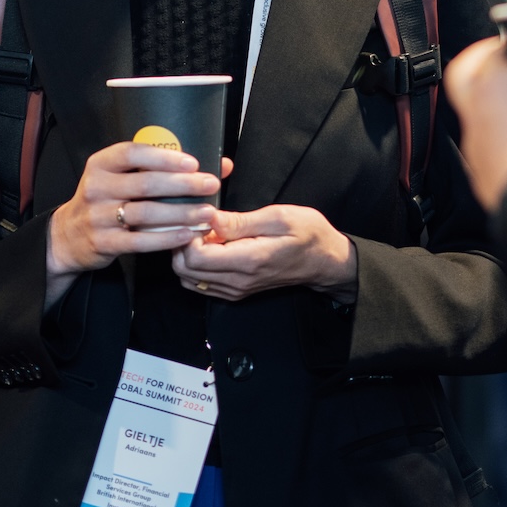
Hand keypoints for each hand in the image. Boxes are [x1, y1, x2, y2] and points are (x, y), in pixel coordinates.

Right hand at [46, 144, 223, 306]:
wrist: (67, 235)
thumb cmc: (104, 200)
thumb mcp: (119, 178)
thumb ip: (160, 169)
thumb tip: (218, 163)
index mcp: (101, 164)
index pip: (132, 153)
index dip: (164, 157)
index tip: (192, 163)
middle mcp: (96, 187)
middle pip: (145, 183)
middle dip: (183, 184)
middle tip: (210, 185)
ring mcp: (98, 216)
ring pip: (145, 213)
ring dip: (180, 213)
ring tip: (206, 213)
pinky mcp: (103, 242)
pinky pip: (140, 241)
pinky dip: (166, 238)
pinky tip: (187, 235)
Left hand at [172, 203, 356, 303]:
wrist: (325, 262)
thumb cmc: (308, 234)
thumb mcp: (278, 217)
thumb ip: (239, 221)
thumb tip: (208, 218)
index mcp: (248, 261)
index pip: (195, 257)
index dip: (188, 233)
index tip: (199, 215)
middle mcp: (237, 281)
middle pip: (185, 270)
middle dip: (181, 243)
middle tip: (196, 221)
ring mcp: (235, 290)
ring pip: (189, 279)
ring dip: (186, 255)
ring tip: (201, 232)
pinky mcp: (235, 291)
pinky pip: (201, 283)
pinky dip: (195, 265)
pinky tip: (208, 245)